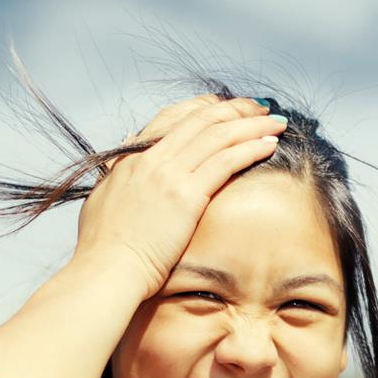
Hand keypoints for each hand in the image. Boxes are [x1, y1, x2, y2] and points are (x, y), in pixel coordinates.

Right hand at [73, 95, 287, 294]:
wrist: (105, 270)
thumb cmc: (102, 249)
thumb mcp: (102, 200)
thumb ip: (116, 176)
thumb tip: (122, 159)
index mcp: (131, 159)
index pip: (172, 118)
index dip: (203, 108)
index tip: (225, 107)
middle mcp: (150, 159)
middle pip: (200, 119)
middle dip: (235, 109)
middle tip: (260, 108)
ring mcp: (168, 174)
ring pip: (218, 135)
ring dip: (251, 125)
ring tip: (276, 122)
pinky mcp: (186, 196)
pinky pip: (225, 162)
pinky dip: (251, 148)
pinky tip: (270, 144)